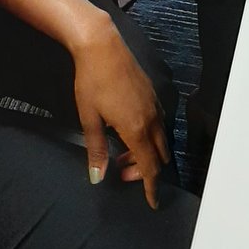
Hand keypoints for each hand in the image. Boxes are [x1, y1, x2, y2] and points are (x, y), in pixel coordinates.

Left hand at [72, 19, 169, 208]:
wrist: (101, 46)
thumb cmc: (92, 80)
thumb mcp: (88, 118)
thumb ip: (96, 150)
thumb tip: (98, 177)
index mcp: (136, 128)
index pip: (149, 167)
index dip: (150, 187)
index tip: (152, 202)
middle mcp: (151, 118)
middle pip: (158, 156)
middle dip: (145, 170)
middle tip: (123, 173)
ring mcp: (154, 105)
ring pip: (160, 139)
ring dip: (147, 153)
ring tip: (122, 153)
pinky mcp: (152, 94)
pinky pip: (159, 124)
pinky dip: (149, 136)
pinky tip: (129, 131)